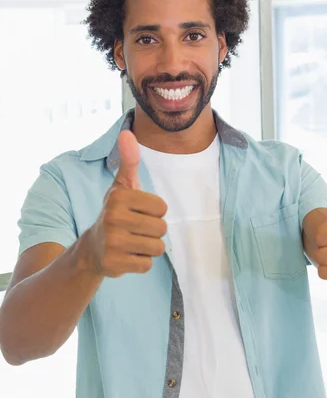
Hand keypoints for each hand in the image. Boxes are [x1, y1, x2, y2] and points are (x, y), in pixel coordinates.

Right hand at [87, 130, 167, 277]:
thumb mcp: (121, 187)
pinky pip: (147, 264)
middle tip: (135, 230)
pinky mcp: (114, 264)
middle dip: (153, 231)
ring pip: (157, 248)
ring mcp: (113, 243)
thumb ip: (129, 161)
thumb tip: (127, 133)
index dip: (155, 212)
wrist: (92, 249)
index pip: (162, 208)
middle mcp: (113, 218)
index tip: (138, 213)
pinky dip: (140, 262)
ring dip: (148, 247)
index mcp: (118, 197)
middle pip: (161, 229)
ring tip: (132, 242)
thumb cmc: (115, 214)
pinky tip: (127, 256)